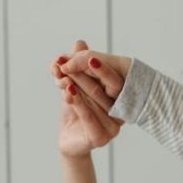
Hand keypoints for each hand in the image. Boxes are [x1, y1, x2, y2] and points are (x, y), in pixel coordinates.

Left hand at [52, 41, 121, 157]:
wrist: (68, 140)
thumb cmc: (75, 111)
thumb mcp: (75, 85)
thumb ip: (78, 66)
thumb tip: (79, 42)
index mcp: (119, 100)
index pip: (113, 80)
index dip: (100, 67)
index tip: (88, 55)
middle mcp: (120, 113)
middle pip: (101, 88)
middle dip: (82, 72)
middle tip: (65, 61)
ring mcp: (113, 128)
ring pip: (94, 100)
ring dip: (76, 84)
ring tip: (62, 74)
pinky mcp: (101, 138)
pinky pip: (88, 115)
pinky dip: (77, 101)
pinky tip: (67, 91)